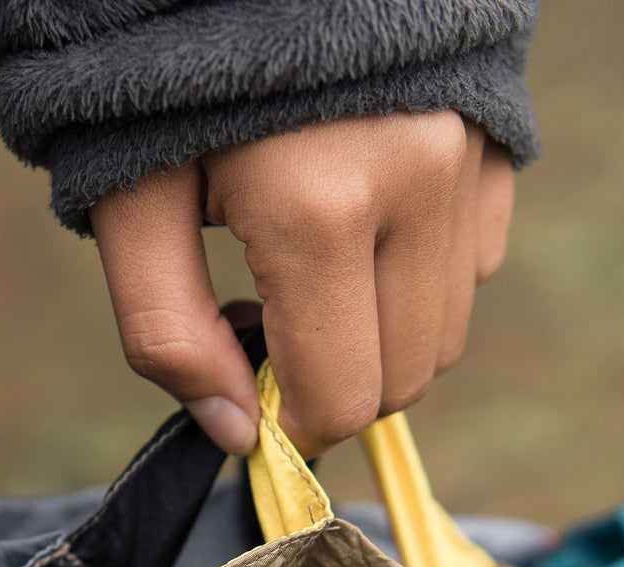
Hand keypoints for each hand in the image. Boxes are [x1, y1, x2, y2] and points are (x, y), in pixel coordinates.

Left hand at [90, 111, 514, 457]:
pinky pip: (477, 263)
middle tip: (269, 329)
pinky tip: (360, 232)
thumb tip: (236, 436)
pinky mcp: (497, 136)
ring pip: (447, 330)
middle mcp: (417, 181)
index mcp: (318, 208)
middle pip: (405, 377)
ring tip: (309, 275)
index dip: (295, 426)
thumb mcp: (126, 201)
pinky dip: (419, 281)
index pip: (341, 396)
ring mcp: (468, 154)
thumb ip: (167, 332)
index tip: (253, 407)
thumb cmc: (164, 72)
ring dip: (378, 338)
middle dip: (335, 385)